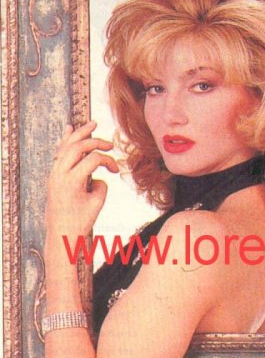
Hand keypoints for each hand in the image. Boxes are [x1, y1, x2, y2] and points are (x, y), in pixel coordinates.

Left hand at [46, 121, 118, 237]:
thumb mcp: (97, 203)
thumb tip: (98, 176)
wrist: (60, 234)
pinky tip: (71, 128)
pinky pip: (60, 153)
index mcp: (71, 181)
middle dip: (95, 141)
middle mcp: (59, 174)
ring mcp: (54, 174)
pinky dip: (66, 139)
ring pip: (67, 146)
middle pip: (78, 147)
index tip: (116, 171)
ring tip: (93, 123)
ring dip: (81, 134)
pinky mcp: (54, 175)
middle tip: (110, 145)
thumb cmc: (80, 221)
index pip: (93, 159)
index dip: (108, 161)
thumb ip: (101, 184)